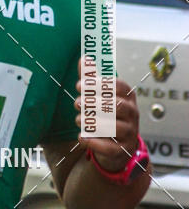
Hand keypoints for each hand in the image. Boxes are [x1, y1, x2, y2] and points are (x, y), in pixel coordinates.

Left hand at [74, 57, 139, 173]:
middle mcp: (132, 114)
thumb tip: (84, 58)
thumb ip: (92, 78)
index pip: (118, 86)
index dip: (98, 84)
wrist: (116, 146)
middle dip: (94, 103)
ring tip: (78, 119)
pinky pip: (111, 148)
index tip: (79, 85)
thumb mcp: (100, 96)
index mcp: (127, 96)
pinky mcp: (122, 150)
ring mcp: (129, 133)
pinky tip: (81, 137)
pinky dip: (94, 143)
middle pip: (117, 106)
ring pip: (115, 127)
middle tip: (76, 103)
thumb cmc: (106, 114)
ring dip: (93, 122)